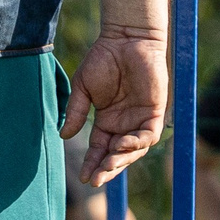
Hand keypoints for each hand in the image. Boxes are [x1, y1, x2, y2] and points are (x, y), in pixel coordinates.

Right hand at [68, 29, 168, 186]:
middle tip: (96, 180)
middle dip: (107, 169)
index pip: (99, 150)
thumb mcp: (83, 87)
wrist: (125, 39)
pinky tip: (122, 144)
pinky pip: (148, 135)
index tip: (83, 178)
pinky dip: (136, 143)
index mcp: (107, 121)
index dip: (92, 164)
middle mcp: (124, 124)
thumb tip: (64, 136)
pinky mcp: (155, 111)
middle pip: (117, 155)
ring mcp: (140, 118)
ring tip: (108, 166)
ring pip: (134, 150)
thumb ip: (76, 112)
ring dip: (121, 160)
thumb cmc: (103, 59)